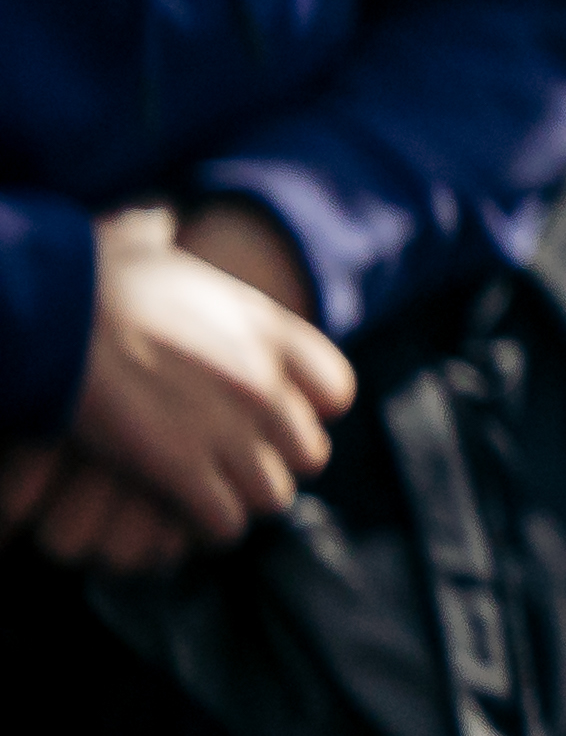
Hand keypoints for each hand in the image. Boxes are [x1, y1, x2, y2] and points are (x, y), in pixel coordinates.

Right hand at [52, 200, 352, 557]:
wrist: (60, 318)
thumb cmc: (91, 277)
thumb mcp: (152, 241)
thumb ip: (170, 231)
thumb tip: (161, 209)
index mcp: (271, 331)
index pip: (335, 389)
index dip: (309, 409)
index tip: (276, 414)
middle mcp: (267, 386)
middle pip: (309, 452)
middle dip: (274, 462)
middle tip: (236, 464)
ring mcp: (232, 433)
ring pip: (272, 495)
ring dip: (242, 500)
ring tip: (211, 496)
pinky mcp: (185, 473)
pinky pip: (223, 522)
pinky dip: (204, 526)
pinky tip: (180, 516)